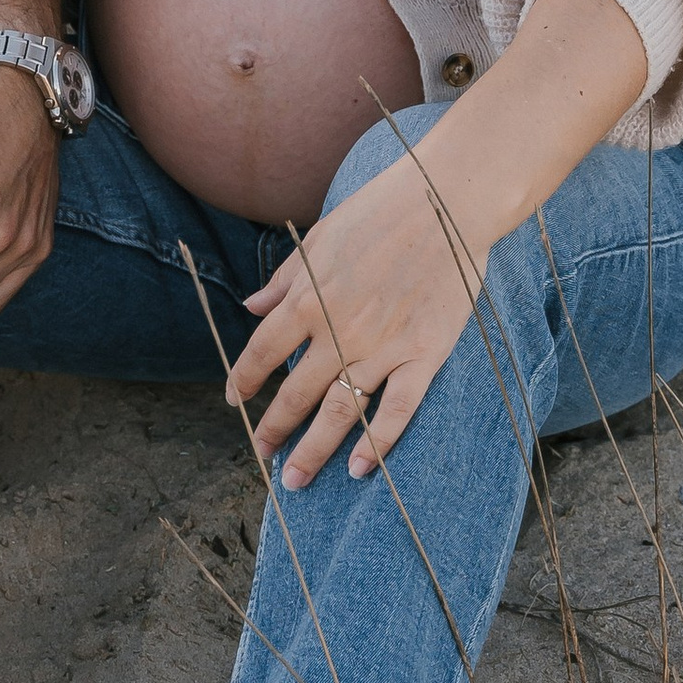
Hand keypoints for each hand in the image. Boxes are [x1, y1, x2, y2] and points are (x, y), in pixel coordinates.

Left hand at [222, 145, 489, 489]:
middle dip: (273, 429)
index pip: (262, 351)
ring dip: (313, 449)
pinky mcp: (424, 354)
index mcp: (308, 296)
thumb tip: (252, 307)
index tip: (235, 403)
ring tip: (294, 480)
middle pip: (296, 392)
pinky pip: (397, 409)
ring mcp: (382, 346)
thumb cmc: (381, 210)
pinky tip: (359, 470)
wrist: (447, 201)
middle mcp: (339, 328)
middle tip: (261, 457)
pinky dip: (377, 444)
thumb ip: (286, 278)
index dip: (244, 381)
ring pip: (339, 411)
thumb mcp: (320, 237)